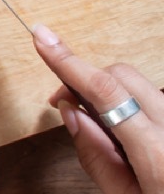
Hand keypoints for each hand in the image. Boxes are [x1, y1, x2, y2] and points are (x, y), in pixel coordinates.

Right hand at [33, 25, 163, 192]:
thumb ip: (96, 157)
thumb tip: (70, 112)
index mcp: (158, 151)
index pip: (106, 92)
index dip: (69, 62)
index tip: (43, 39)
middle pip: (122, 75)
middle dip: (86, 79)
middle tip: (64, 104)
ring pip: (138, 83)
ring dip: (110, 92)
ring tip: (100, 125)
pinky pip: (152, 96)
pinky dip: (130, 102)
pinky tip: (125, 129)